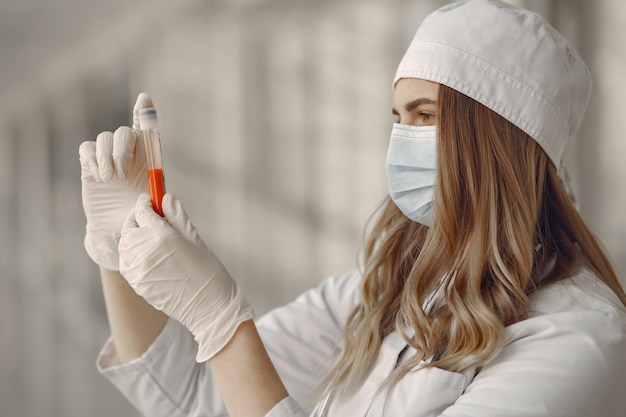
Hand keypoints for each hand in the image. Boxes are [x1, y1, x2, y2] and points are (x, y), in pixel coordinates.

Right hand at [79, 93, 152, 269]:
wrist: (116, 228)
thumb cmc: (139, 215)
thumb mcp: (154, 202)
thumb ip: (157, 189)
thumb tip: (159, 187)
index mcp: (146, 156)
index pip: (145, 128)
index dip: (144, 111)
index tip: (144, 100)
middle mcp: (127, 152)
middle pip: (123, 132)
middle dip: (122, 149)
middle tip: (122, 173)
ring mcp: (107, 157)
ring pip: (104, 137)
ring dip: (107, 157)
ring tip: (111, 178)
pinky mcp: (89, 163)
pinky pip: (87, 147)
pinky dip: (93, 159)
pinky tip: (99, 177)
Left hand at [119, 193, 253, 361]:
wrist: (209, 307)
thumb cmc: (208, 272)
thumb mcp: (195, 239)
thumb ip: (177, 216)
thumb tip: (166, 199)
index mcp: (162, 236)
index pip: (143, 211)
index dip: (146, 203)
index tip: (150, 200)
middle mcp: (145, 251)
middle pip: (129, 227)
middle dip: (137, 219)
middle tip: (147, 216)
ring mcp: (138, 269)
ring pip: (125, 245)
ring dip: (132, 237)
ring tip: (147, 236)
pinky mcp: (136, 283)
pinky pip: (126, 263)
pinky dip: (131, 254)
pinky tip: (146, 254)